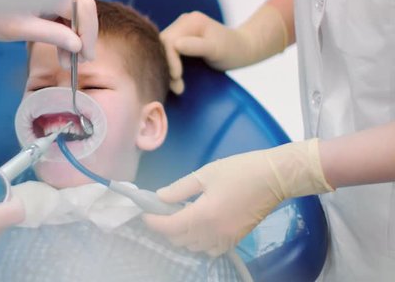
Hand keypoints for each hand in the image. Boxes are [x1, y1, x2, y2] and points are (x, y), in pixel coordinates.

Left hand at [0, 0, 97, 67]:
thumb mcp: (19, 29)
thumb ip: (51, 35)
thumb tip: (77, 45)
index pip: (83, 9)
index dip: (88, 34)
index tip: (85, 56)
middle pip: (84, 10)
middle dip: (85, 36)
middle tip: (82, 61)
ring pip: (75, 14)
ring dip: (75, 37)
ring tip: (68, 62)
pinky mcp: (46, 0)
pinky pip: (64, 16)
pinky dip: (65, 33)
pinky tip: (62, 52)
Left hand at [143, 139, 332, 256]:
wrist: (275, 178)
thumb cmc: (240, 171)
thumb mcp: (205, 174)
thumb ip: (179, 188)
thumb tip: (160, 197)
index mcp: (203, 215)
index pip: (169, 226)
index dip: (153, 221)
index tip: (145, 213)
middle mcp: (213, 232)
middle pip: (179, 240)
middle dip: (166, 227)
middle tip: (162, 211)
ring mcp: (225, 238)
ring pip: (193, 247)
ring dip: (181, 236)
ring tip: (179, 217)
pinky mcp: (235, 239)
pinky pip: (210, 250)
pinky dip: (199, 243)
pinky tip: (198, 227)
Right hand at [161, 5, 287, 94]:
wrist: (243, 48)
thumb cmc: (233, 50)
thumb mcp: (217, 49)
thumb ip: (197, 46)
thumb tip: (175, 45)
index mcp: (191, 21)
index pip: (169, 40)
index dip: (169, 60)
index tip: (177, 78)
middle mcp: (183, 22)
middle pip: (163, 45)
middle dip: (167, 66)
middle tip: (178, 87)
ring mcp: (181, 30)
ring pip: (163, 50)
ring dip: (168, 69)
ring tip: (179, 86)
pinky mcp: (181, 38)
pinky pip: (168, 52)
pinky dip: (170, 66)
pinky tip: (177, 79)